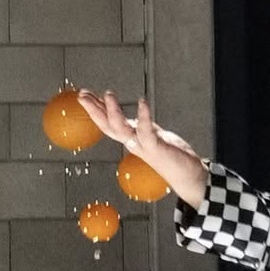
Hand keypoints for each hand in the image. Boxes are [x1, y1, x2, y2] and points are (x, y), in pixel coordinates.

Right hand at [78, 91, 208, 208]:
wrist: (187, 176)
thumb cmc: (170, 155)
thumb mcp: (150, 136)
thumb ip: (139, 126)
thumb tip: (132, 118)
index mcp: (130, 138)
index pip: (107, 123)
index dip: (94, 110)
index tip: (83, 96)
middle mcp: (132, 142)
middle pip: (108, 125)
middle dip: (94, 110)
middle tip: (82, 95)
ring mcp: (143, 146)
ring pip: (122, 130)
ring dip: (113, 112)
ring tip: (108, 94)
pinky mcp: (157, 148)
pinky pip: (147, 132)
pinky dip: (143, 117)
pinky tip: (142, 102)